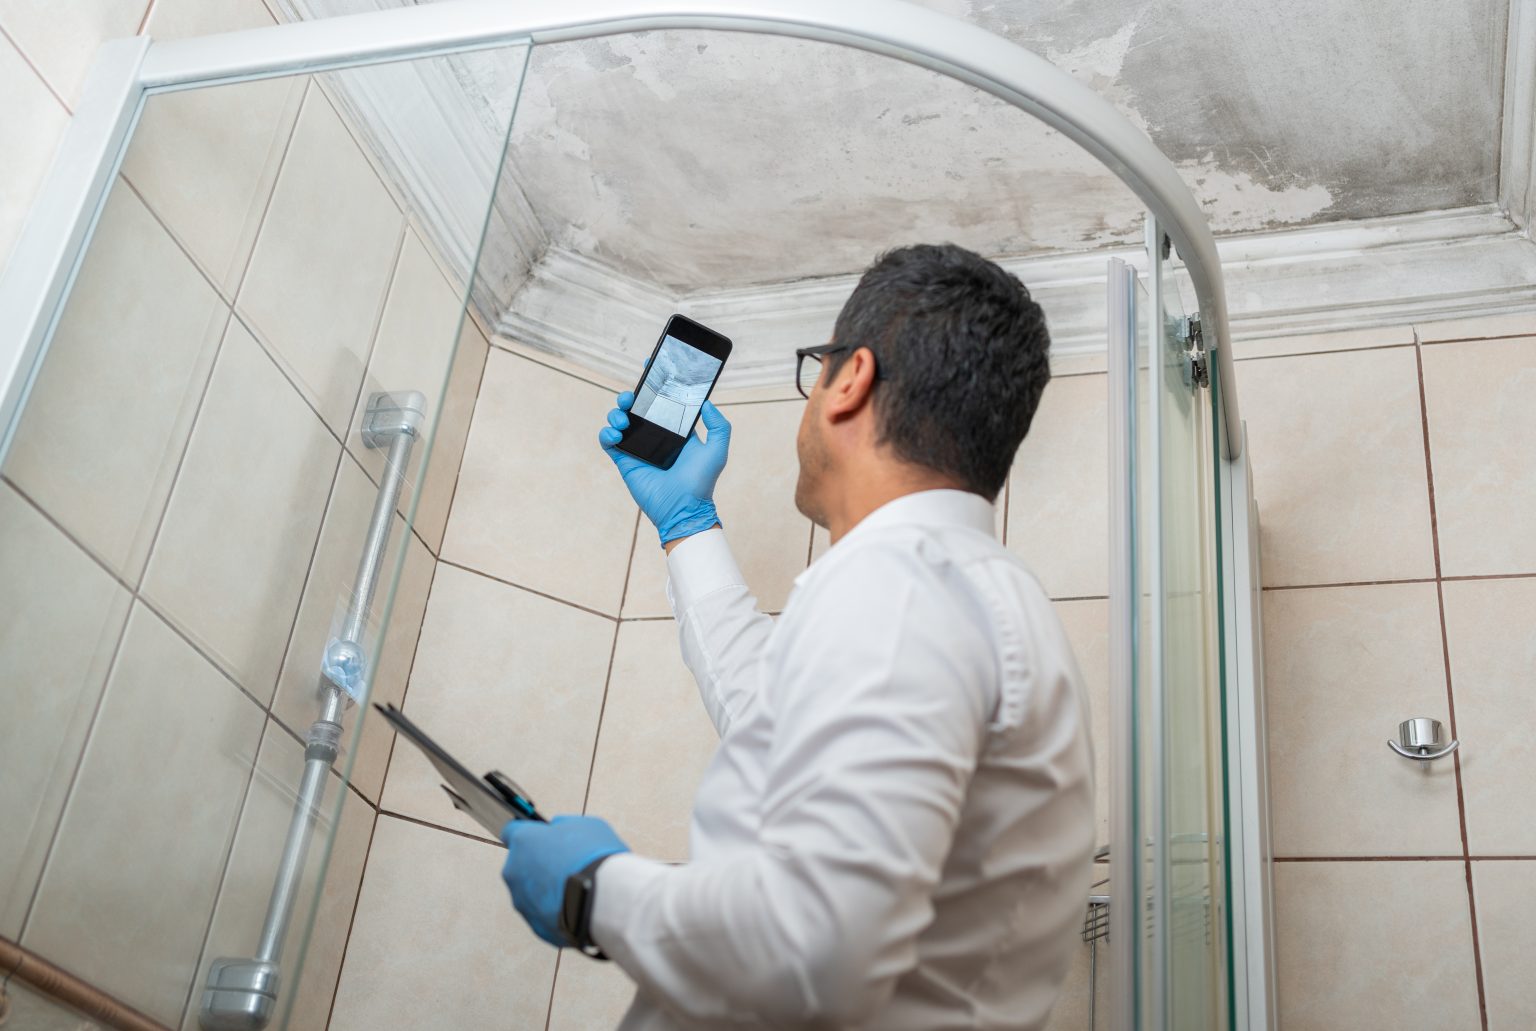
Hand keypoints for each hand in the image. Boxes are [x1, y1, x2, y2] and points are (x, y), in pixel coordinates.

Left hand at [501, 815, 629, 946]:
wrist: (605, 900)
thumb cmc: (595, 856)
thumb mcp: (583, 825)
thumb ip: (562, 826)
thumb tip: (557, 829)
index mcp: (523, 841)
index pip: (511, 830)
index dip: (530, 833)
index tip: (541, 836)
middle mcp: (514, 872)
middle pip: (522, 864)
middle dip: (541, 863)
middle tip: (568, 863)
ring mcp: (522, 902)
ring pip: (532, 892)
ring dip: (549, 888)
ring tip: (578, 887)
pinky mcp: (536, 926)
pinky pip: (544, 914)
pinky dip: (558, 909)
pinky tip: (579, 905)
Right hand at [599, 391, 730, 545]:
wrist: (683, 508)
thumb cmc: (701, 482)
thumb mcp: (718, 450)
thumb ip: (719, 425)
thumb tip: (706, 403)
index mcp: (675, 430)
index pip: (663, 401)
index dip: (654, 384)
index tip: (650, 366)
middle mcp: (656, 436)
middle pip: (637, 407)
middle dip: (630, 396)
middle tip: (631, 397)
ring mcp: (638, 448)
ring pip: (620, 420)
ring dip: (617, 413)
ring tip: (624, 420)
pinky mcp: (625, 461)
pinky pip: (608, 441)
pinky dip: (606, 433)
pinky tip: (616, 434)